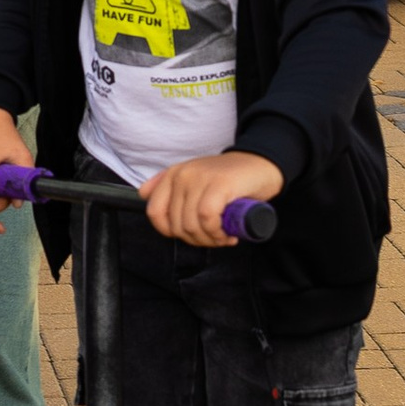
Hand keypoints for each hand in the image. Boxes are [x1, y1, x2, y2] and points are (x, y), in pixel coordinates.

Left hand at [142, 150, 285, 246]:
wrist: (261, 165)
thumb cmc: (229, 179)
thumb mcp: (195, 179)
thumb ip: (169, 186)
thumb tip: (143, 194)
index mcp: (173, 174)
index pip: (155, 212)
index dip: (169, 231)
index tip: (188, 235)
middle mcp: (182, 175)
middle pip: (176, 224)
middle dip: (195, 240)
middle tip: (214, 239)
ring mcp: (200, 178)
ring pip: (191, 224)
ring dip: (208, 239)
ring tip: (222, 238)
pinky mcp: (219, 185)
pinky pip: (207, 218)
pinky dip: (217, 232)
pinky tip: (227, 234)